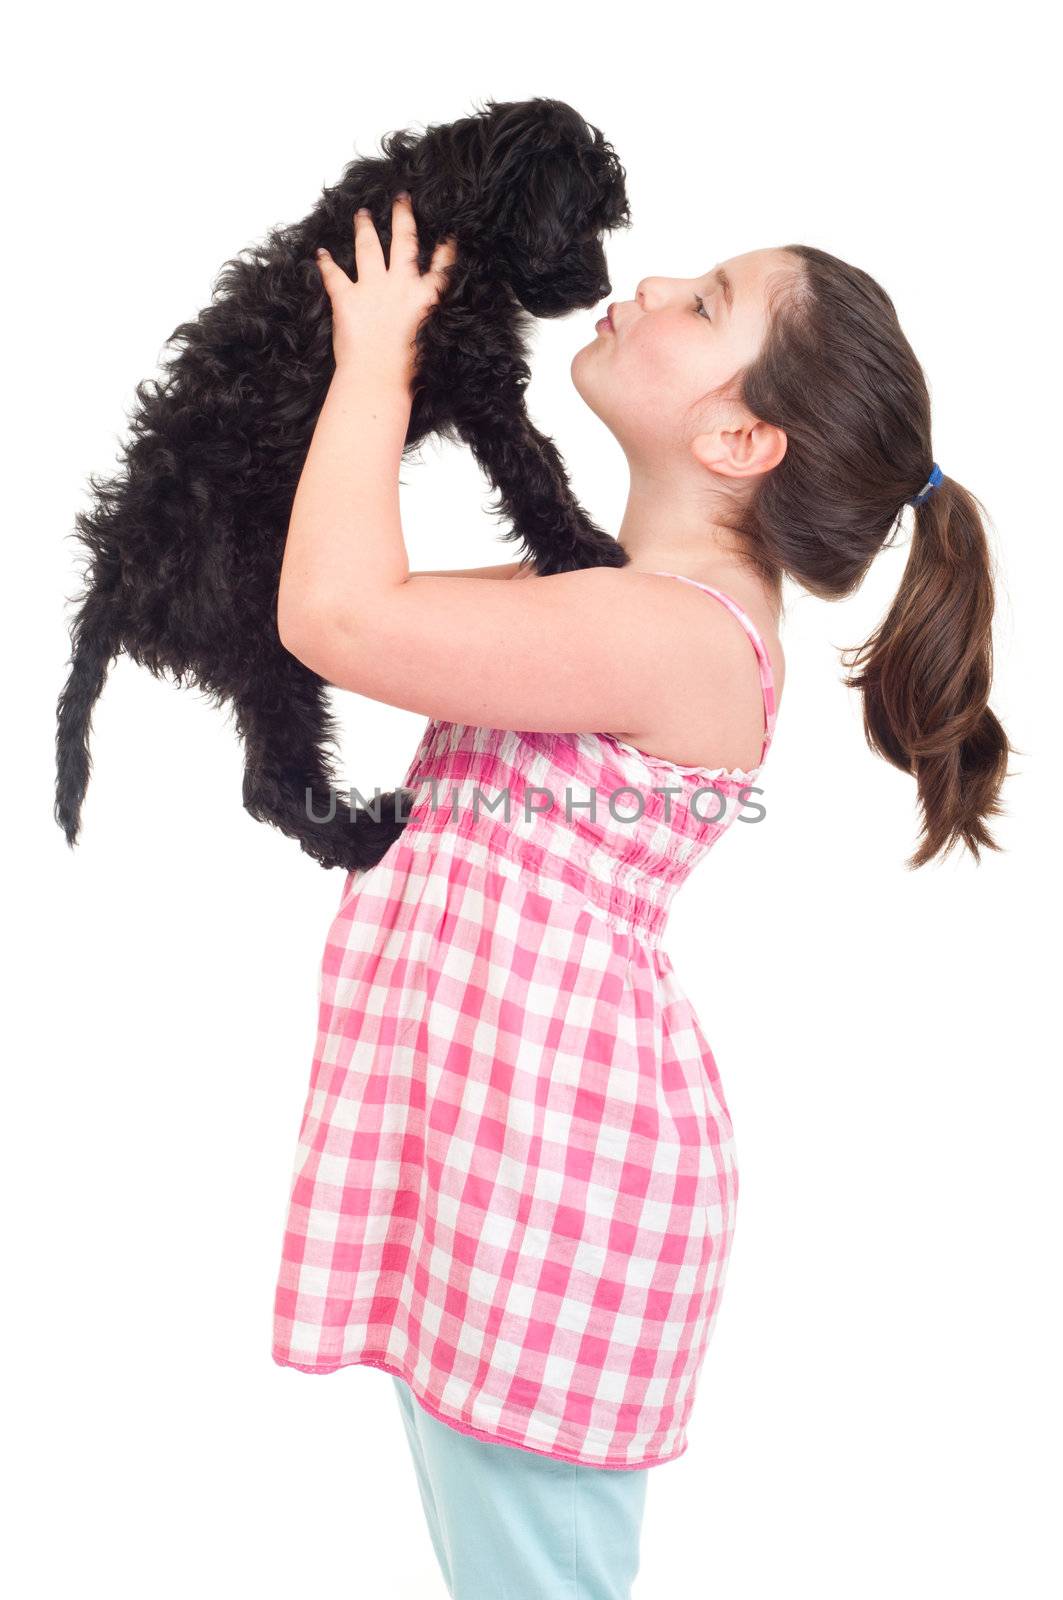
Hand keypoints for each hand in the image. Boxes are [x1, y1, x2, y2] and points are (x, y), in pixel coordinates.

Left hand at [314, 194, 456, 384]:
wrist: (378, 378)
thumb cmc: (408, 372)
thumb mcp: (432, 344)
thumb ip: (430, 324)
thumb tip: (430, 322)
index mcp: (426, 298)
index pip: (442, 266)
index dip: (446, 248)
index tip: (448, 233)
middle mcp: (401, 285)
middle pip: (404, 242)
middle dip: (403, 217)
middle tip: (401, 199)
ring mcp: (372, 288)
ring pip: (368, 248)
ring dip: (364, 228)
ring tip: (362, 214)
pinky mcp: (346, 298)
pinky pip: (333, 275)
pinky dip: (326, 263)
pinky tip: (320, 253)